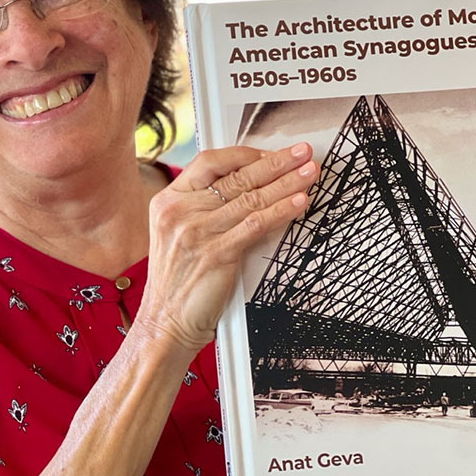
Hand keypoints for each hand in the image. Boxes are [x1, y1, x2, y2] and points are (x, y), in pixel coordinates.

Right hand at [139, 143, 317, 354]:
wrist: (164, 323)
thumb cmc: (177, 283)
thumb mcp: (178, 235)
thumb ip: (204, 209)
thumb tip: (249, 187)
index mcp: (168, 201)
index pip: (209, 162)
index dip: (244, 154)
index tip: (270, 153)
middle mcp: (180, 212)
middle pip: (236, 176)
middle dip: (275, 162)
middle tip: (302, 152)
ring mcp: (197, 232)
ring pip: (251, 198)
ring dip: (287, 182)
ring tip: (310, 172)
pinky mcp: (215, 254)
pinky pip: (256, 225)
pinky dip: (281, 211)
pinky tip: (299, 202)